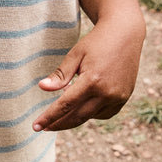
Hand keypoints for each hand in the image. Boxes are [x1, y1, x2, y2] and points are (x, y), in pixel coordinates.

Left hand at [32, 15, 142, 132]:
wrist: (125, 33)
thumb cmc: (97, 42)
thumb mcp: (75, 55)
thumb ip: (60, 75)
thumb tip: (42, 87)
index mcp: (92, 81)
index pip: (65, 105)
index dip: (49, 117)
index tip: (36, 126)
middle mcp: (107, 93)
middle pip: (77, 117)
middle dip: (59, 124)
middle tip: (44, 127)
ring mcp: (118, 97)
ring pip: (90, 116)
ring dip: (75, 115)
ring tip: (65, 105)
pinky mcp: (124, 98)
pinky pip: (103, 113)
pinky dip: (91, 112)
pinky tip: (83, 104)